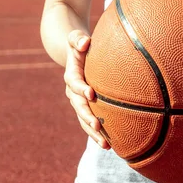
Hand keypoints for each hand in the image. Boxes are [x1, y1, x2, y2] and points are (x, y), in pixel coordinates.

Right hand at [64, 30, 110, 148]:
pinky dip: (98, 134)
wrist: (76, 54)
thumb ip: (77, 38)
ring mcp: (78, 101)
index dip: (81, 88)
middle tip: (98, 126)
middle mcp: (73, 91)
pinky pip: (90, 122)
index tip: (91, 94)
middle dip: (87, 117)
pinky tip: (110, 145)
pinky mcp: (86, 107)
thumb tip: (85, 42)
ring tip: (105, 145)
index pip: (74, 82)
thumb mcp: (76, 37)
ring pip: (84, 119)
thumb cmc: (80, 44)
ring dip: (93, 132)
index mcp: (71, 75)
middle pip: (78, 106)